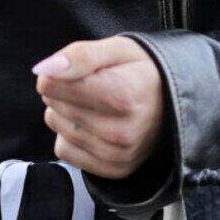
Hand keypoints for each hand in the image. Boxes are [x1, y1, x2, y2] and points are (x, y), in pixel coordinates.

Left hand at [32, 35, 164, 178]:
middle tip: (94, 85)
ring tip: (96, 104)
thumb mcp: (118, 49)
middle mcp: (122, 131)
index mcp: (124, 95)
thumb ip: (81, 56)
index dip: (57, 72)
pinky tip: (95, 125)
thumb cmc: (143, 71)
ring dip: (66, 112)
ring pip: (57, 127)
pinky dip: (72, 136)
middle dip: (63, 90)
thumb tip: (44, 70)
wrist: (174, 103)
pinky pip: (64, 151)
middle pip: (54, 105)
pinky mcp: (112, 170)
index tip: (77, 69)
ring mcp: (118, 155)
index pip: (54, 85)